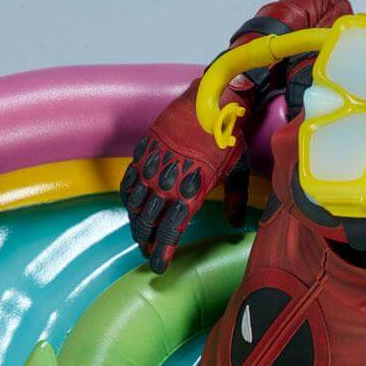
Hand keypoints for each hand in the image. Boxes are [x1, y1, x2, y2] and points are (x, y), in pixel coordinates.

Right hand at [121, 81, 248, 273]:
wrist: (212, 99)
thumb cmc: (228, 133)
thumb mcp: (238, 169)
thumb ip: (235, 199)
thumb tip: (236, 223)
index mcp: (191, 191)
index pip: (171, 231)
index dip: (163, 252)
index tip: (159, 266)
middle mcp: (168, 183)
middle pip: (149, 223)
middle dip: (146, 243)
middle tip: (149, 253)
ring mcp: (153, 167)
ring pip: (136, 206)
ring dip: (136, 224)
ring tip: (139, 236)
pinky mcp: (144, 152)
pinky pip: (129, 182)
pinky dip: (127, 199)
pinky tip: (131, 208)